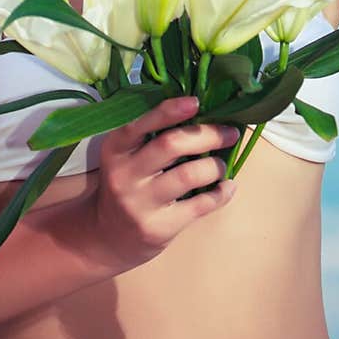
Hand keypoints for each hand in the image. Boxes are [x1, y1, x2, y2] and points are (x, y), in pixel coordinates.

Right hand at [90, 95, 239, 270]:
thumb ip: (150, 136)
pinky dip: (221, 193)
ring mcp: (141, 203)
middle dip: (207, 135)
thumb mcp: (125, 157)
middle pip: (171, 145)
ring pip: (189, 175)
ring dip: (215, 166)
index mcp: (116, 149)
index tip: (196, 102)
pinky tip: (228, 187)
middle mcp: (125, 174)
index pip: (141, 124)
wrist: (108, 237)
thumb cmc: (127, 185)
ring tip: (222, 165)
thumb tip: (199, 112)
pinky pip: (200, 205)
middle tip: (230, 133)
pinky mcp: (159, 227)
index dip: (170, 111)